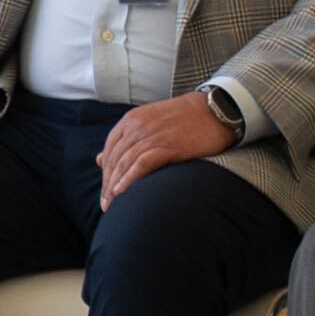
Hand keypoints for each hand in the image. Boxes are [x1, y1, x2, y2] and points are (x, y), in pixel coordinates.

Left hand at [98, 91, 236, 204]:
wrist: (215, 110)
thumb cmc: (185, 119)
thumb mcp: (149, 122)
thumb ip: (126, 139)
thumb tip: (99, 159)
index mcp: (131, 120)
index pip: (110, 149)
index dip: (105, 172)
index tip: (105, 191)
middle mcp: (136, 127)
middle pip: (115, 159)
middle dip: (107, 183)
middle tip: (106, 205)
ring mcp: (151, 135)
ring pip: (124, 163)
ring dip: (114, 187)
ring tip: (112, 205)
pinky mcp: (167, 146)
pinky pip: (141, 165)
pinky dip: (129, 180)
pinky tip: (123, 193)